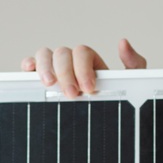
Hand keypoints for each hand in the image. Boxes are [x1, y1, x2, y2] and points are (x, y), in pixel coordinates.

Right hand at [22, 38, 147, 98]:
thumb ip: (134, 63)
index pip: (82, 52)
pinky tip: (30, 72)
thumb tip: (123, 42)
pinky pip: (32, 65)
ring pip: (45, 55)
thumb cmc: (117, 99)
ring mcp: (55, 69)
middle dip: (65, 73)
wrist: (109, 120)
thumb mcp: (132, 84)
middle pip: (62, 53)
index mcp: (90, 60)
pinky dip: (29, 65)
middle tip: (71, 94)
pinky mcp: (43, 79)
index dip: (83, 67)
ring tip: (50, 85)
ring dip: (45, 68)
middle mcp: (71, 61)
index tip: (89, 88)